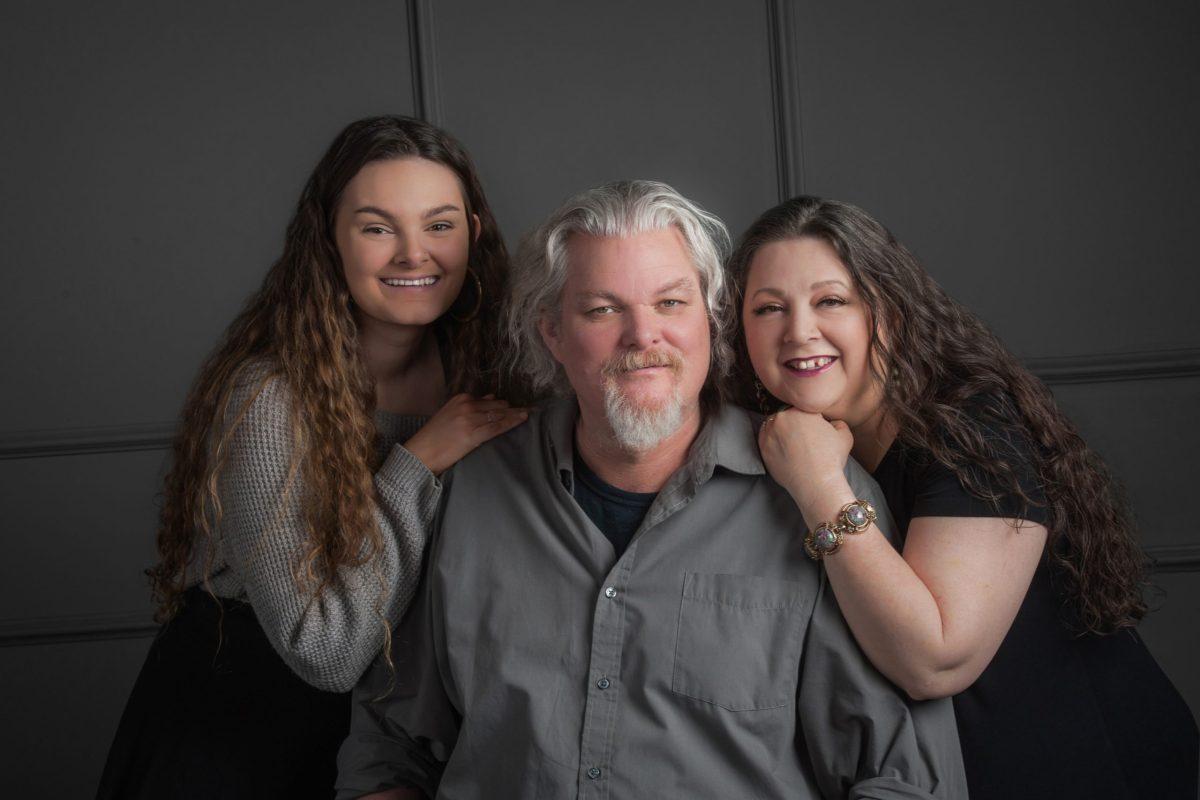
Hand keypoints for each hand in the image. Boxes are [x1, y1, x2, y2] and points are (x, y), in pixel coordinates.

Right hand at [404, 393, 527, 475]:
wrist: (420, 452)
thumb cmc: (434, 436)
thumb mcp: (451, 414)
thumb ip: (471, 406)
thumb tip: (492, 397)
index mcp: (460, 399)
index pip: (489, 401)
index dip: (504, 404)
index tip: (516, 405)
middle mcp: (466, 406)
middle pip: (497, 406)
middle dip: (513, 409)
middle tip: (530, 409)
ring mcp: (470, 419)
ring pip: (499, 415)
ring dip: (515, 414)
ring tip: (529, 413)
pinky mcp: (472, 434)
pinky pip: (497, 427)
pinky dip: (511, 423)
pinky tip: (521, 420)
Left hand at [757, 407, 852, 508]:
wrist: (816, 483)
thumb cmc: (831, 459)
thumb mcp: (844, 435)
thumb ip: (838, 422)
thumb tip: (831, 422)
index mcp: (801, 410)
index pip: (803, 408)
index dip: (810, 418)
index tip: (815, 429)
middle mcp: (782, 418)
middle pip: (786, 415)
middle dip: (794, 423)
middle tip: (803, 438)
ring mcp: (769, 433)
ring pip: (773, 425)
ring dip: (781, 431)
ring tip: (794, 445)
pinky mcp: (762, 448)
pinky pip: (765, 439)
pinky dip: (772, 442)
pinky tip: (784, 450)